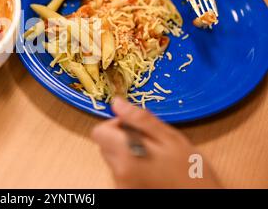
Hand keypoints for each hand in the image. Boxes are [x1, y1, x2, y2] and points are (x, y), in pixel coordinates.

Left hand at [91, 97, 221, 187]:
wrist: (201, 198)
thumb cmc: (190, 171)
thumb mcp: (170, 138)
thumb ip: (140, 119)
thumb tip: (116, 102)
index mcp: (126, 155)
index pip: (99, 131)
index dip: (115, 123)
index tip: (135, 126)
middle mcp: (118, 172)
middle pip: (104, 144)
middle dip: (122, 137)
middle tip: (149, 141)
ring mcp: (121, 184)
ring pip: (112, 157)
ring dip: (126, 151)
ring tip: (153, 156)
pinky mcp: (125, 190)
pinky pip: (120, 171)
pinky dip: (130, 165)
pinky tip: (151, 167)